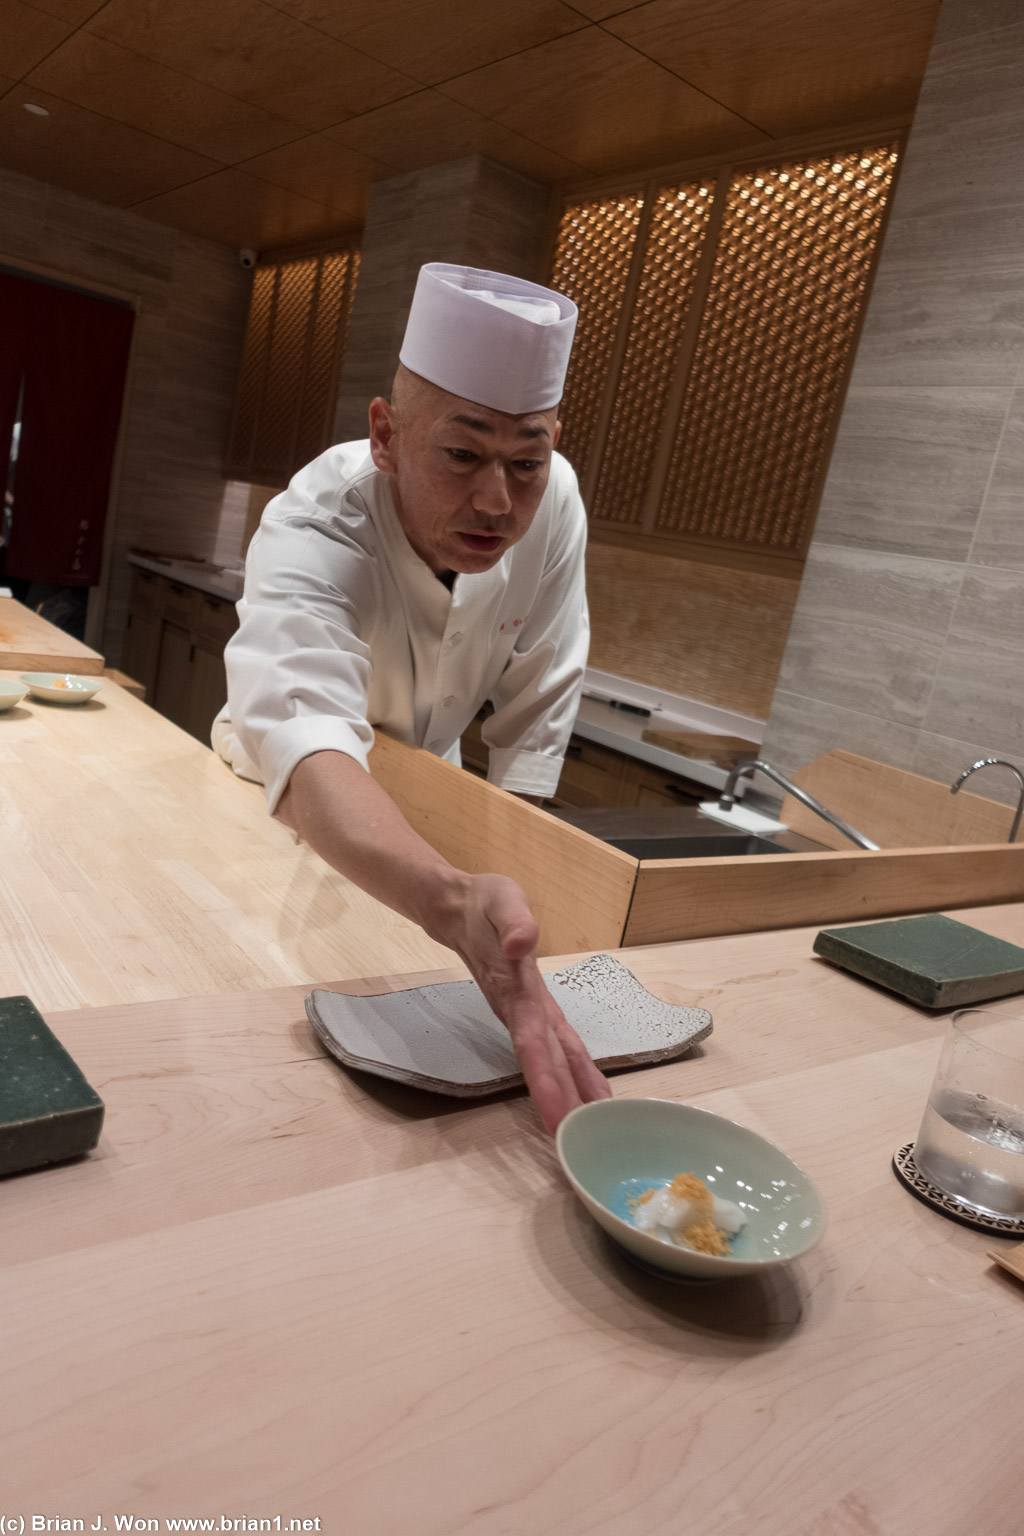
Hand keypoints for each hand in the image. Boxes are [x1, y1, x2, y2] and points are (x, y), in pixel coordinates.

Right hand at [450, 873, 611, 1133]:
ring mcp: (525, 1011)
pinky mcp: (532, 1007)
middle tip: (576, 1144)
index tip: (558, 1115)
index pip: (533, 1044)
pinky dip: (571, 1072)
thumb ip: (514, 921)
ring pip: (549, 1059)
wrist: (459, 909)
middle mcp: (522, 1010)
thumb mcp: (502, 900)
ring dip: (565, 1095)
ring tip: (585, 1132)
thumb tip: (522, 943)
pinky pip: (555, 1046)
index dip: (546, 1080)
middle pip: (544, 1063)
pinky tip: (585, 1093)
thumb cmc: (484, 904)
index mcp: (517, 991)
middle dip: (559, 1103)